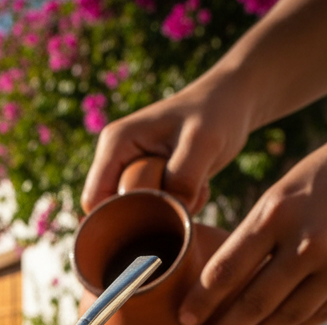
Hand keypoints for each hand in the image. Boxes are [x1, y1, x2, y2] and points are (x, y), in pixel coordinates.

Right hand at [80, 74, 253, 215]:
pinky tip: (196, 193)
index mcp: (115, 144)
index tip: (158, 221)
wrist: (232, 100)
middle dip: (147, 218)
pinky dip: (175, 210)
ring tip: (195, 193)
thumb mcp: (205, 141)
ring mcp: (130, 170)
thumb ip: (184, 178)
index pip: (93, 200)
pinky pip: (151, 211)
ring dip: (165, 215)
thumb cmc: (218, 112)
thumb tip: (168, 215)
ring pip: (134, 214)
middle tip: (185, 204)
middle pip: (112, 211)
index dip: (117, 220)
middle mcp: (115, 159)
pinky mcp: (147, 181)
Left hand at [181, 75, 326, 324]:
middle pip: (253, 301)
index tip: (184, 318)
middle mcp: (308, 242)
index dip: (202, 299)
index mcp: (279, 210)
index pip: (226, 267)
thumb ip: (266, 224)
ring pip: (288, 314)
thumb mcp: (297, 180)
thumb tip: (234, 268)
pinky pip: (322, 312)